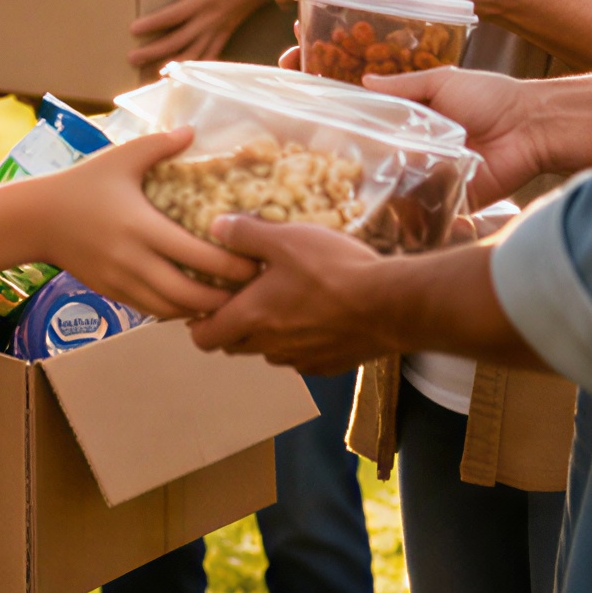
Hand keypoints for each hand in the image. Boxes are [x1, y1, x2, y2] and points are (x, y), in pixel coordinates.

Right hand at [34, 127, 259, 317]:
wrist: (36, 219)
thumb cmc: (82, 184)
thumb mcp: (120, 158)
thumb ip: (159, 145)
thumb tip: (193, 130)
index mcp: (142, 226)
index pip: (197, 256)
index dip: (231, 265)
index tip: (255, 262)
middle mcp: (133, 260)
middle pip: (189, 295)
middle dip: (223, 298)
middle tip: (250, 289)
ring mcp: (122, 281)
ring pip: (171, 310)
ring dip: (201, 309)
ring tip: (228, 300)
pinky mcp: (113, 293)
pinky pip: (153, 311)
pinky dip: (177, 310)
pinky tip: (194, 300)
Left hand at [129, 0, 279, 65]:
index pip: (174, 15)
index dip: (153, 23)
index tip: (133, 29)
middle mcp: (210, 18)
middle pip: (178, 40)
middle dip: (154, 51)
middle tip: (131, 58)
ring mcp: (218, 29)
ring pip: (193, 54)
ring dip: (173, 65)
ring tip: (152, 74)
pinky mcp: (224, 35)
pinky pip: (210, 56)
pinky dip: (195, 67)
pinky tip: (182, 77)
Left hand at [185, 215, 384, 373]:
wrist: (392, 304)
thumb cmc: (335, 269)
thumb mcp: (286, 238)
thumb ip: (245, 234)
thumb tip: (216, 226)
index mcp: (251, 318)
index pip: (204, 338)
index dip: (198, 322)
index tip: (207, 302)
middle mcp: (270, 347)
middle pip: (234, 345)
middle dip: (233, 324)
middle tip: (245, 294)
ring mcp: (300, 360)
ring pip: (269, 351)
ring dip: (268, 332)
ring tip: (285, 299)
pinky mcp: (328, 366)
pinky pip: (301, 356)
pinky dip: (300, 340)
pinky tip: (317, 314)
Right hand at [363, 66, 566, 205]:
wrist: (530, 127)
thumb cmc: (491, 97)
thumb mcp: (443, 82)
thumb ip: (404, 85)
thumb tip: (364, 81)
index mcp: (422, 124)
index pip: (385, 133)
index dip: (364, 136)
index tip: (339, 138)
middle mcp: (427, 153)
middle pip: (390, 164)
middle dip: (372, 167)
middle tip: (345, 172)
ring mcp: (438, 178)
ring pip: (405, 189)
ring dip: (391, 188)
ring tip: (366, 191)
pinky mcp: (454, 200)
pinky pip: (430, 210)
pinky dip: (417, 211)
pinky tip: (397, 208)